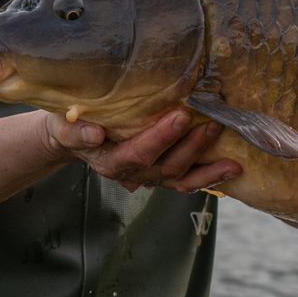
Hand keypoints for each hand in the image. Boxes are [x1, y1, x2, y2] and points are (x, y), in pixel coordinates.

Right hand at [44, 109, 241, 193]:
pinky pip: (187, 181)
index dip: (160, 138)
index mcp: (110, 162)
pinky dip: (209, 177)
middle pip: (165, 168)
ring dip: (208, 171)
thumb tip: (95, 134)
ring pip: (181, 181)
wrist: (73, 136)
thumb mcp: (64, 125)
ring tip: (233, 163)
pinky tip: (231, 170)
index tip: (179, 115)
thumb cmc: (70, 124)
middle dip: (191, 148)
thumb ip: (75, 131)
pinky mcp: (161, 173)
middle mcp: (132, 174)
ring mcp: (149, 176)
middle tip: (212, 125)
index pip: (138, 153)